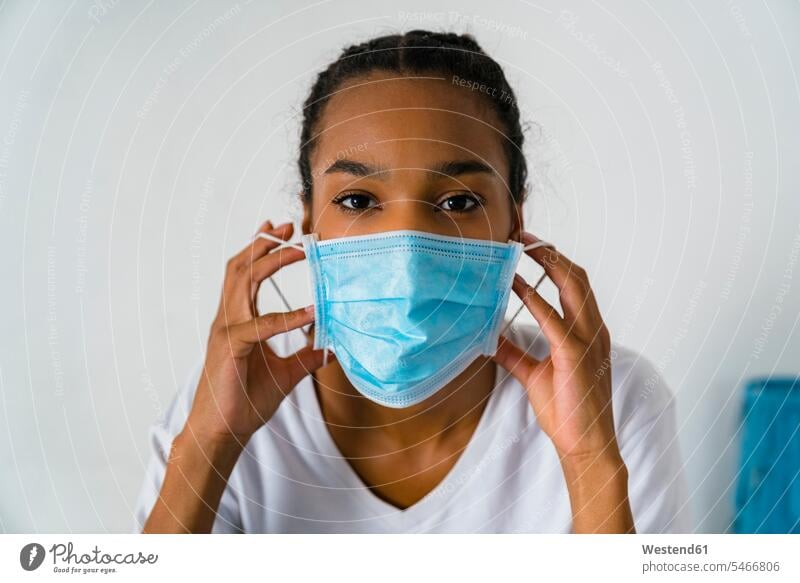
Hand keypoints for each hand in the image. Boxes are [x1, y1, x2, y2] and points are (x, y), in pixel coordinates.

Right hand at [185, 220, 330, 443]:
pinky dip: (285, 317)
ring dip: (270, 261)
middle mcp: (228, 319)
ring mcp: (225, 331)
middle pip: (241, 268)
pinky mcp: (229, 348)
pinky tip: (308, 313)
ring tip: (297, 249)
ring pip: (242, 283)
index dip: (260, 249)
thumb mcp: (286, 373)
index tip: (281, 231)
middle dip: (264, 243)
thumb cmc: (245, 401)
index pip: (245, 274)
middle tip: (290, 226)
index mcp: (236, 320)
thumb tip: (331, 347)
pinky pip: (259, 326)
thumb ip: (306, 356)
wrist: (222, 432)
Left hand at [493, 231, 618, 462]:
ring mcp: (589, 341)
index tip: (528, 244)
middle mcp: (594, 330)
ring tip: (521, 248)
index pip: (574, 284)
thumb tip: (490, 338)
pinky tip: (515, 287)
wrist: (585, 446)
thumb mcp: (534, 376)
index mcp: (588, 332)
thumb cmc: (567, 411)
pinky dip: (535, 299)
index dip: (553, 260)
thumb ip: (515, 354)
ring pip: (573, 287)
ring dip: (547, 263)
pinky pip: (554, 319)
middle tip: (522, 236)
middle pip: (577, 277)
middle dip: (550, 252)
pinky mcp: (576, 356)